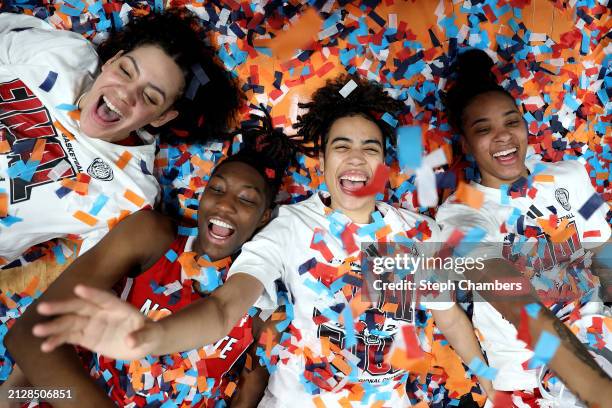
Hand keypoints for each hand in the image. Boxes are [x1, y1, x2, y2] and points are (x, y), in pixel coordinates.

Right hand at [32, 285, 160, 359]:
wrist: (143, 343)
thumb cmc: (149, 333)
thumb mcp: (151, 335)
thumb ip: (141, 336)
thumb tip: (130, 341)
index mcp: (117, 306)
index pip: (103, 298)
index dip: (92, 293)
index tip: (78, 288)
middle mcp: (101, 312)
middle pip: (79, 307)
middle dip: (62, 307)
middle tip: (43, 307)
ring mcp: (92, 324)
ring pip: (70, 323)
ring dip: (54, 326)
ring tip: (37, 331)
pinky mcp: (87, 338)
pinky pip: (70, 337)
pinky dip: (58, 340)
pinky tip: (45, 345)